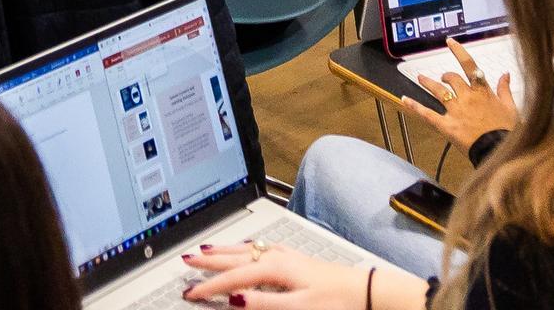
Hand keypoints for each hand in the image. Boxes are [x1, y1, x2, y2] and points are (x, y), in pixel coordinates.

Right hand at [181, 245, 374, 307]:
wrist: (366, 292)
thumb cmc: (337, 301)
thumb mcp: (298, 308)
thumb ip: (263, 302)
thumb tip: (233, 300)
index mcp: (275, 268)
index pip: (233, 278)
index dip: (209, 286)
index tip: (190, 293)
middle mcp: (279, 257)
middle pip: (235, 257)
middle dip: (209, 260)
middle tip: (187, 262)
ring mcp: (288, 256)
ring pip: (247, 249)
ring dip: (225, 250)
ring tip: (206, 250)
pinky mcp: (296, 259)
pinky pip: (261, 249)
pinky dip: (246, 248)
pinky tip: (248, 249)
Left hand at [415, 37, 518, 148]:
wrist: (499, 149)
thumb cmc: (506, 131)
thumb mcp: (511, 108)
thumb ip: (505, 89)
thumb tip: (506, 74)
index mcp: (482, 91)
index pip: (469, 65)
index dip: (458, 52)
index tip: (450, 42)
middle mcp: (467, 97)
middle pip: (451, 78)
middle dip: (446, 76)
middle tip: (443, 77)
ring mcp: (455, 110)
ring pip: (438, 91)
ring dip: (428, 83)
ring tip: (420, 78)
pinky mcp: (447, 125)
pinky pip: (427, 114)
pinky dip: (415, 107)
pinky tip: (405, 100)